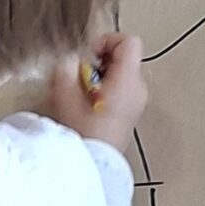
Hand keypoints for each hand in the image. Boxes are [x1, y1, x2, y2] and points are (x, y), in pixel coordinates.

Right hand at [45, 32, 147, 148]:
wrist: (97, 165)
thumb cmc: (85, 133)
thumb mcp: (67, 97)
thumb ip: (66, 70)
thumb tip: (70, 59)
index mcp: (128, 80)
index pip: (128, 41)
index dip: (107, 41)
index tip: (88, 56)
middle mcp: (138, 88)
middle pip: (124, 57)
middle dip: (100, 60)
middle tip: (80, 76)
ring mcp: (137, 101)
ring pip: (121, 72)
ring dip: (101, 75)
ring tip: (82, 92)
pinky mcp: (132, 112)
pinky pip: (121, 88)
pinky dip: (106, 88)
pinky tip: (89, 104)